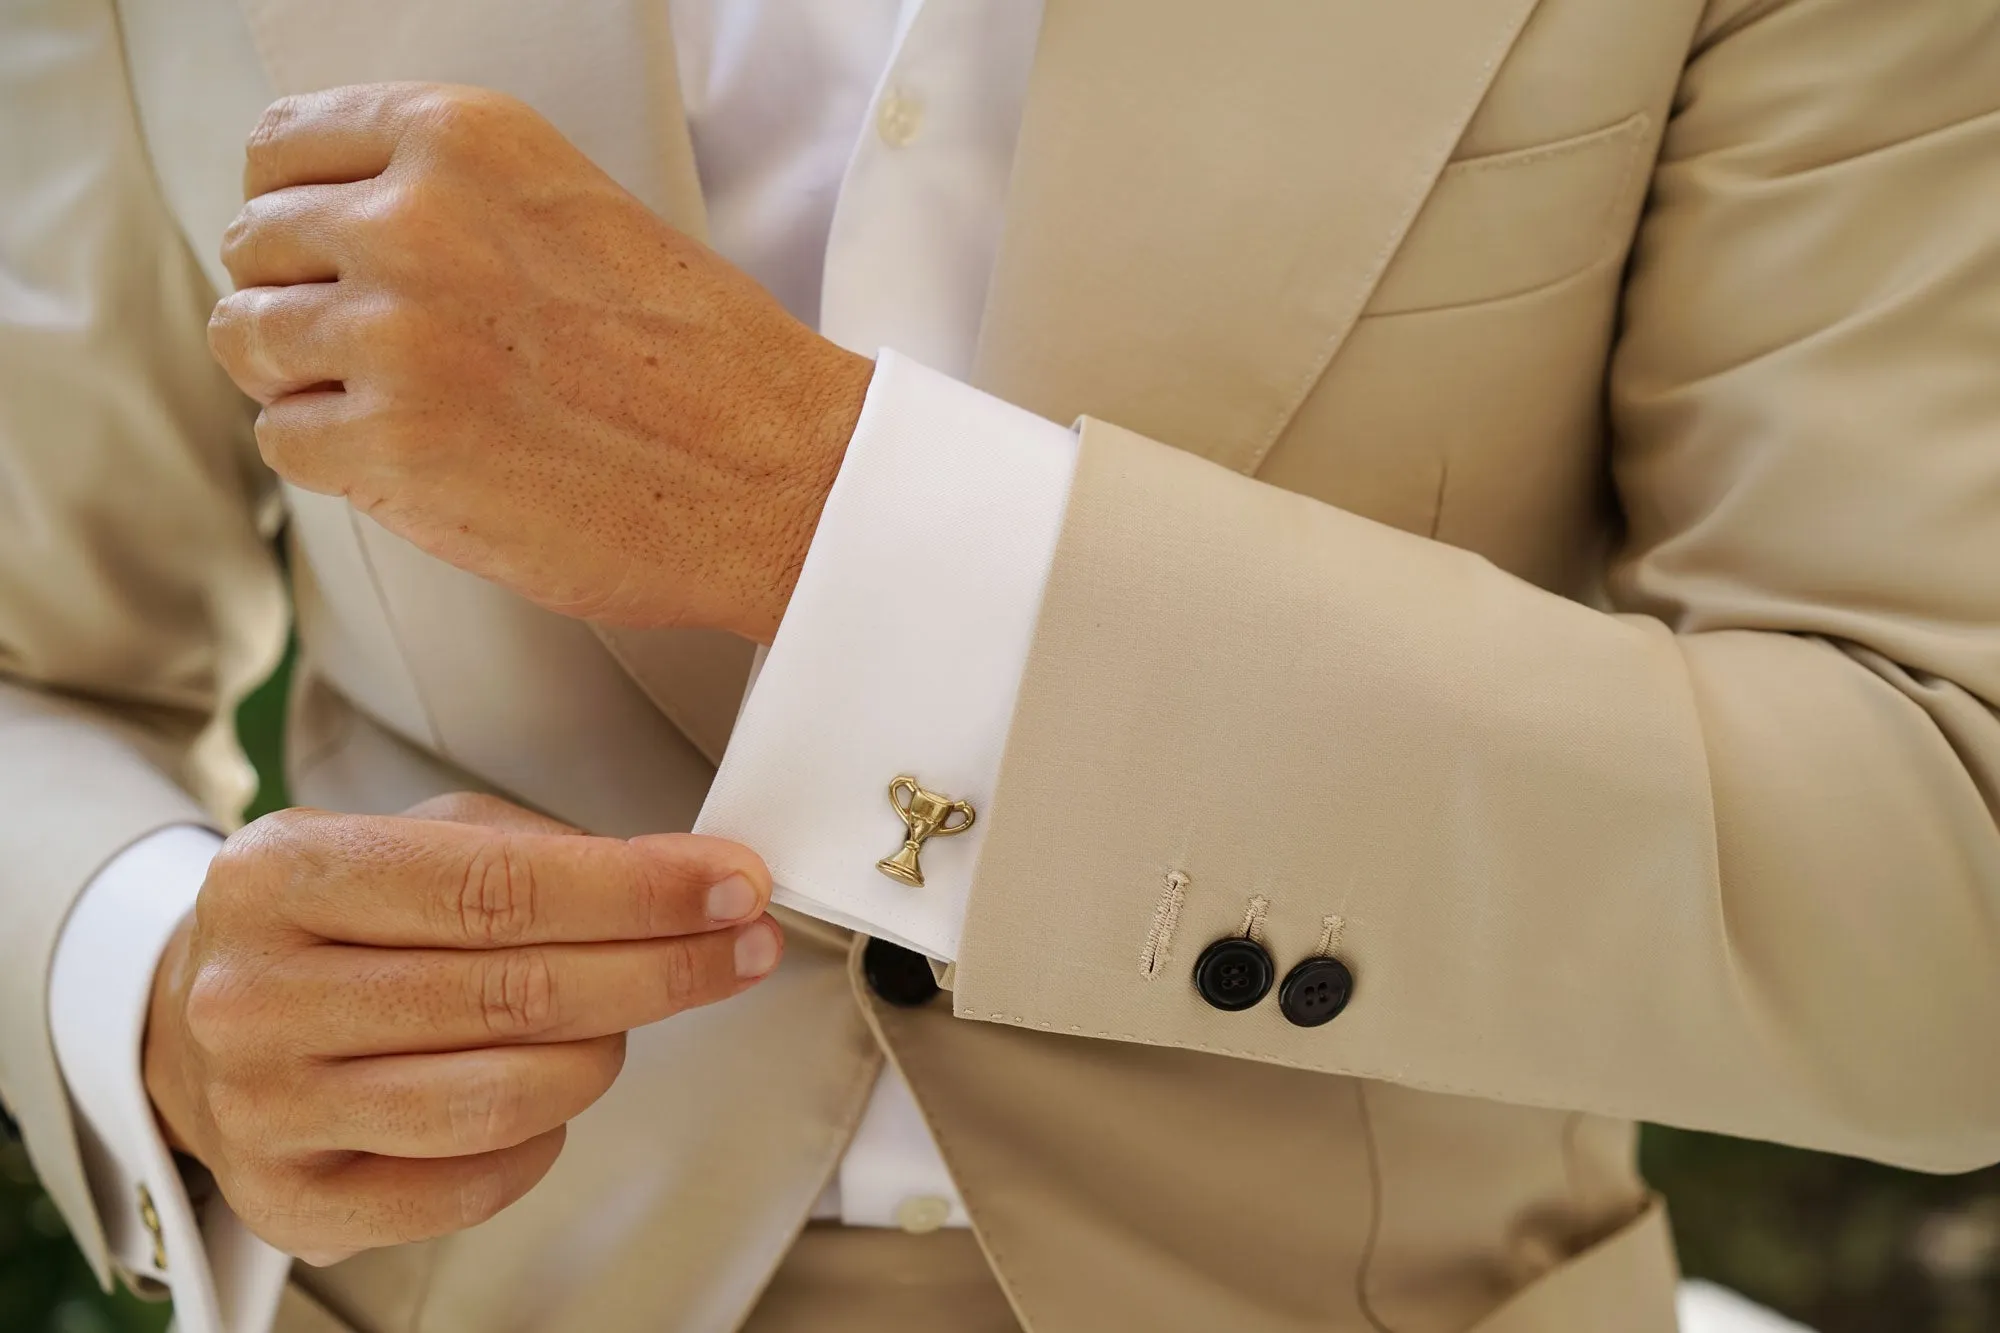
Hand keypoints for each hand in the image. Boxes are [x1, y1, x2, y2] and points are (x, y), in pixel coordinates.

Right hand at [142, 793, 781, 1263]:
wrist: (198, 1018)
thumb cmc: (337, 920)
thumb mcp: (417, 840)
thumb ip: (546, 851)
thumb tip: (692, 878)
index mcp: (282, 874)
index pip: (497, 886)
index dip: (638, 891)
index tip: (733, 885)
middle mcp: (255, 993)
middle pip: (513, 993)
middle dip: (661, 968)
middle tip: (742, 948)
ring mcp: (264, 1107)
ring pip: (503, 1098)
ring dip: (601, 1056)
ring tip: (619, 1020)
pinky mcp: (292, 1199)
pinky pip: (471, 1184)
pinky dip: (542, 1140)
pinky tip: (549, 1095)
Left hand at [207, 83, 872, 643]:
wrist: (777, 473)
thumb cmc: (705, 361)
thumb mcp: (575, 211)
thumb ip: (453, 200)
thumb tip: (337, 231)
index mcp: (464, 139)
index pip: (282, 148)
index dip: (294, 214)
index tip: (321, 257)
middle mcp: (415, 219)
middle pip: (255, 246)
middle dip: (299, 304)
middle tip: (375, 355)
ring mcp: (395, 333)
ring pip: (248, 342)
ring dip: (307, 384)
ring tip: (398, 410)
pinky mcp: (390, 445)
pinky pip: (284, 440)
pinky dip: (336, 462)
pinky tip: (419, 462)